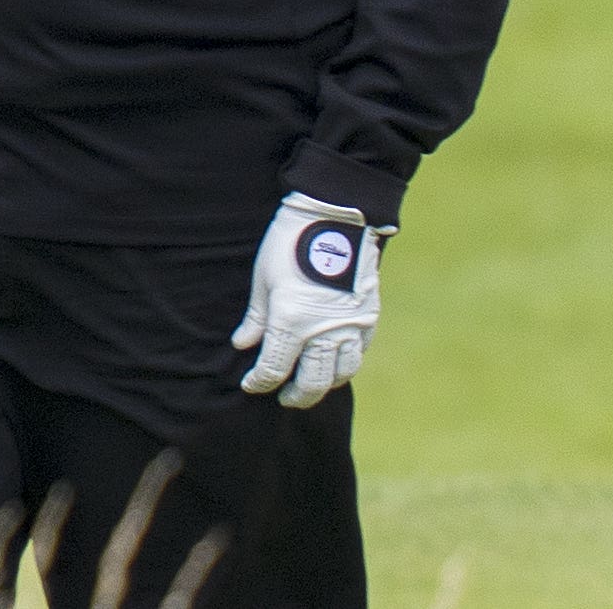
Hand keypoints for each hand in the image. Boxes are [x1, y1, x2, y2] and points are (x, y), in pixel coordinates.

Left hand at [230, 193, 387, 408]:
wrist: (336, 215)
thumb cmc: (291, 242)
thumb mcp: (264, 278)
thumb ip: (256, 318)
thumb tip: (243, 344)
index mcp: (291, 321)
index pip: (274, 369)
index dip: (260, 381)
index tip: (251, 384)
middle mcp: (324, 331)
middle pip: (311, 382)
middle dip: (295, 395)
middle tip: (284, 397)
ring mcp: (350, 326)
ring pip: (340, 374)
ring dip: (323, 384)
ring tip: (310, 384)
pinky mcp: (369, 316)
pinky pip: (359, 352)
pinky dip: (345, 364)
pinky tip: (334, 362)